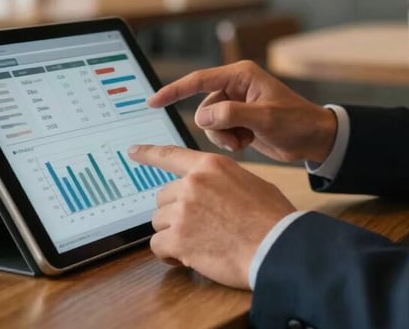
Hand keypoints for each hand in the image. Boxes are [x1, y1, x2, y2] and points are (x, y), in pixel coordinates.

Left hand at [127, 143, 295, 287]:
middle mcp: (192, 183)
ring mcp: (183, 209)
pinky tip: (187, 257)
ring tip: (198, 242)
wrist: (275, 245)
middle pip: (164, 196)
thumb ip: (221, 180)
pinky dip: (169, 254)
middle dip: (176, 212)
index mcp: (210, 165)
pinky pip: (158, 245)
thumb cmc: (270, 216)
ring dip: (173, 233)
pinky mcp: (179, 238)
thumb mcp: (248, 182)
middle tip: (198, 226)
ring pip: (160, 221)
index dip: (149, 153)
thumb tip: (212, 191)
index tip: (133, 151)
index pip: (171, 155)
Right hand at [147, 61, 336, 162]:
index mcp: (241, 75)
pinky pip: (219, 132)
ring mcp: (237, 104)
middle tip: (237, 138)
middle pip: (204, 107)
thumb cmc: (296, 122)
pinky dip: (230, 141)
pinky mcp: (239, 120)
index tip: (153, 101)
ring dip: (223, 137)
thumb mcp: (266, 118)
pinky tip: (249, 142)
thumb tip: (202, 117)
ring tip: (245, 141)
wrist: (314, 139)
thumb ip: (233, 114)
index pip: (199, 80)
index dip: (174, 90)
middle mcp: (236, 86)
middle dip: (216, 127)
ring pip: (210, 123)